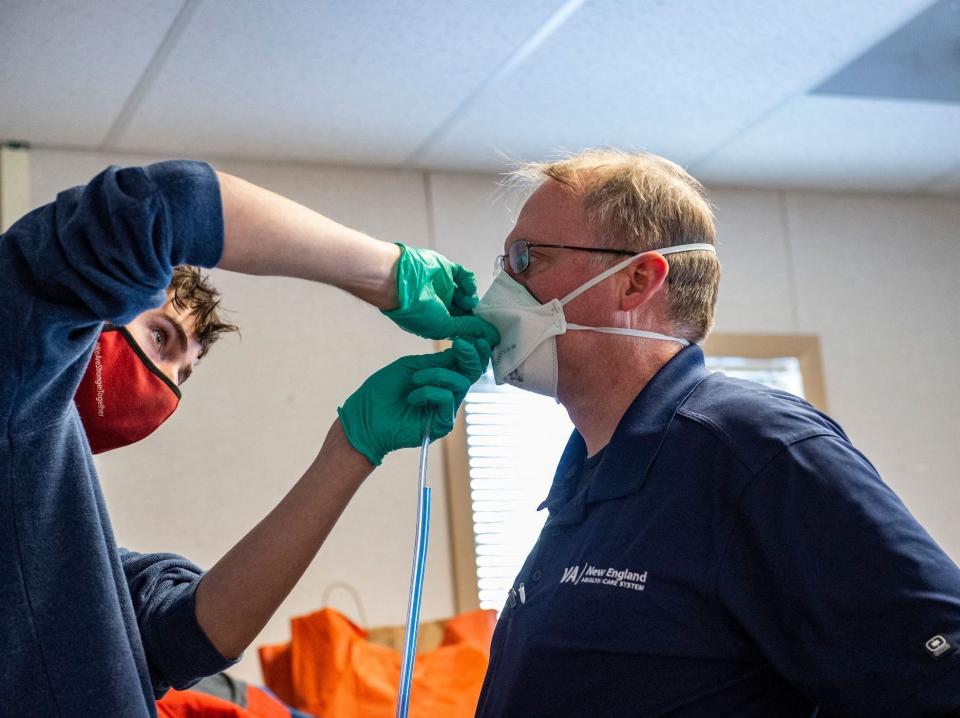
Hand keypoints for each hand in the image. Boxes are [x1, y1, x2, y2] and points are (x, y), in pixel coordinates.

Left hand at [337, 338, 491, 465]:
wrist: (364, 418)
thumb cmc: (381, 392)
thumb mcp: (410, 368)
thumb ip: (436, 361)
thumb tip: (462, 350)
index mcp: (439, 379)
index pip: (465, 364)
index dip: (473, 351)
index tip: (470, 337)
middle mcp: (447, 394)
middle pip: (472, 374)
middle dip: (470, 357)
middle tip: (461, 344)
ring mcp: (445, 410)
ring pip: (460, 384)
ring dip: (437, 375)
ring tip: (415, 380)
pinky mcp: (441, 425)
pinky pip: (447, 400)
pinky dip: (429, 392)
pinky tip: (412, 398)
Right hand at [383, 244, 499, 344]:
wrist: (400, 283)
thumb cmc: (415, 310)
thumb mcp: (444, 326)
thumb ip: (468, 328)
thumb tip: (489, 335)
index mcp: (437, 321)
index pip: (461, 325)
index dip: (474, 327)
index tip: (487, 331)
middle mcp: (440, 305)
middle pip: (466, 310)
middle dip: (476, 313)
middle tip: (486, 316)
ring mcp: (443, 287)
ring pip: (466, 293)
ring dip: (471, 298)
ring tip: (469, 301)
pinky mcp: (447, 270)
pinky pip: (464, 276)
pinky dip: (469, 283)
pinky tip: (467, 289)